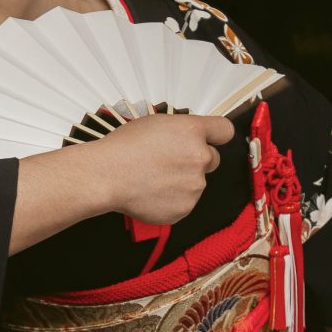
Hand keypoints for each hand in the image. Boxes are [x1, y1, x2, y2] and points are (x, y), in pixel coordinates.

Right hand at [12, 113, 231, 254]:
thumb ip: (179, 131)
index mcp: (191, 131)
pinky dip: (171, 199)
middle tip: (169, 162)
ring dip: (181, 181)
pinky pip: (184, 202)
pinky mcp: (185, 207)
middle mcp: (199, 156)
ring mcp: (195, 185)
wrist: (106, 175)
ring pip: (196, 182)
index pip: (224, 130)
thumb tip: (186, 139)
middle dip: (195, 160)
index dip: (216, 135)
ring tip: (152, 179)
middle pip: (212, 159)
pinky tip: (151, 192)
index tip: (210, 139)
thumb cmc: (122, 147)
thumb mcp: (153, 124)